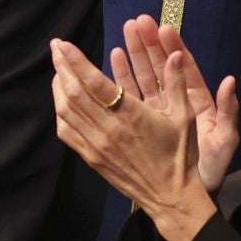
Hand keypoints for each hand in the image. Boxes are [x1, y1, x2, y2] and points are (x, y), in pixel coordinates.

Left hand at [51, 37, 215, 240]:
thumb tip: (177, 54)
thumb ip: (178, 83)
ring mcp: (96, 145)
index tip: (63, 44)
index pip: (95, 83)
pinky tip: (63, 98)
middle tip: (55, 47)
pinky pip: (67, 131)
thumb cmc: (180, 155)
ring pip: (66, 111)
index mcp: (131, 116)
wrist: (170, 197)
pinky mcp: (91, 157)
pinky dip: (60, 111)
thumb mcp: (185, 117)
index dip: (76, 61)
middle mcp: (109, 129)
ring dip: (58, 86)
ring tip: (58, 68)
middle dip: (61, 67)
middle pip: (74, 93)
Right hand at [118, 15, 238, 191]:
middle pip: (161, 67)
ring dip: (134, 55)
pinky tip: (113, 60)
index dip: (174, 48)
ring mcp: (157, 112)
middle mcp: (175, 103)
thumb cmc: (212, 169)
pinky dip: (121, 78)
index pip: (185, 69)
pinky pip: (130, 96)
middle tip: (137, 21)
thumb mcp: (225, 140)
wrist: (190, 197)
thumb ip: (228, 111)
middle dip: (149, 44)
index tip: (164, 27)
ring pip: (143, 77)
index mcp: (197, 103)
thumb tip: (231, 81)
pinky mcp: (141, 123)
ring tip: (124, 31)